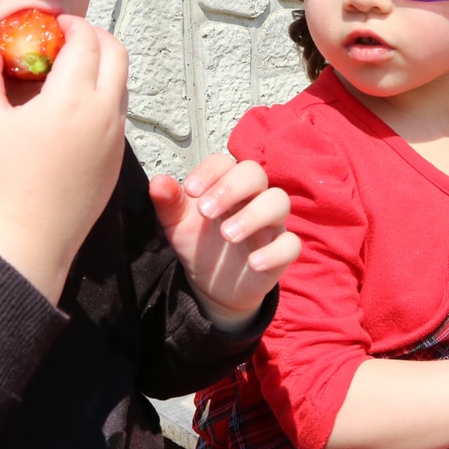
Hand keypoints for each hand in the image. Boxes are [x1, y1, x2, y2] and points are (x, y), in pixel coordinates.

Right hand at [0, 15, 128, 299]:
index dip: (73, 24)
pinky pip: (118, 113)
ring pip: (122, 84)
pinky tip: (73, 108)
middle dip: (96, 37)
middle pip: (117, 54)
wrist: (30, 235)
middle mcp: (104, 112)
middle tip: (70, 38)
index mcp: (74, 97)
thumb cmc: (4, 177)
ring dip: (103, 67)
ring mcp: (116, 136)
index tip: (56, 23)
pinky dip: (104, 96)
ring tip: (70, 72)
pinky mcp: (118, 157)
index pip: (87, 41)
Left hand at [151, 154, 299, 330]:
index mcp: (225, 185)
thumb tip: (158, 182)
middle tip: (206, 212)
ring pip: (279, 202)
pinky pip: (291, 244)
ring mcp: (269, 223)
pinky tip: (253, 263)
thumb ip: (168, 203)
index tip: (190, 192)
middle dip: (231, 188)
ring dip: (254, 215)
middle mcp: (251, 198)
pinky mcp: (281, 250)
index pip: (224, 162)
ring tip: (227, 235)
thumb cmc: (198, 244)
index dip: (209, 172)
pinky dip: (275, 252)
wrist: (212, 285)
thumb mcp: (177, 225)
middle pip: (255, 174)